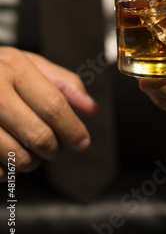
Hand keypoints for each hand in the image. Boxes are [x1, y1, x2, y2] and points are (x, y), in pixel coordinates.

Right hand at [0, 48, 97, 180]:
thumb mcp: (29, 64)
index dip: (73, 129)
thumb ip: (63, 83)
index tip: (82, 141)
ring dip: (32, 161)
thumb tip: (90, 108)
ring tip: (30, 148)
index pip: (53, 106)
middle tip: (55, 146)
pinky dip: (7, 169)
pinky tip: (6, 152)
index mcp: (13, 67)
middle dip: (54, 148)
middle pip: (39, 135)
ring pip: (17, 157)